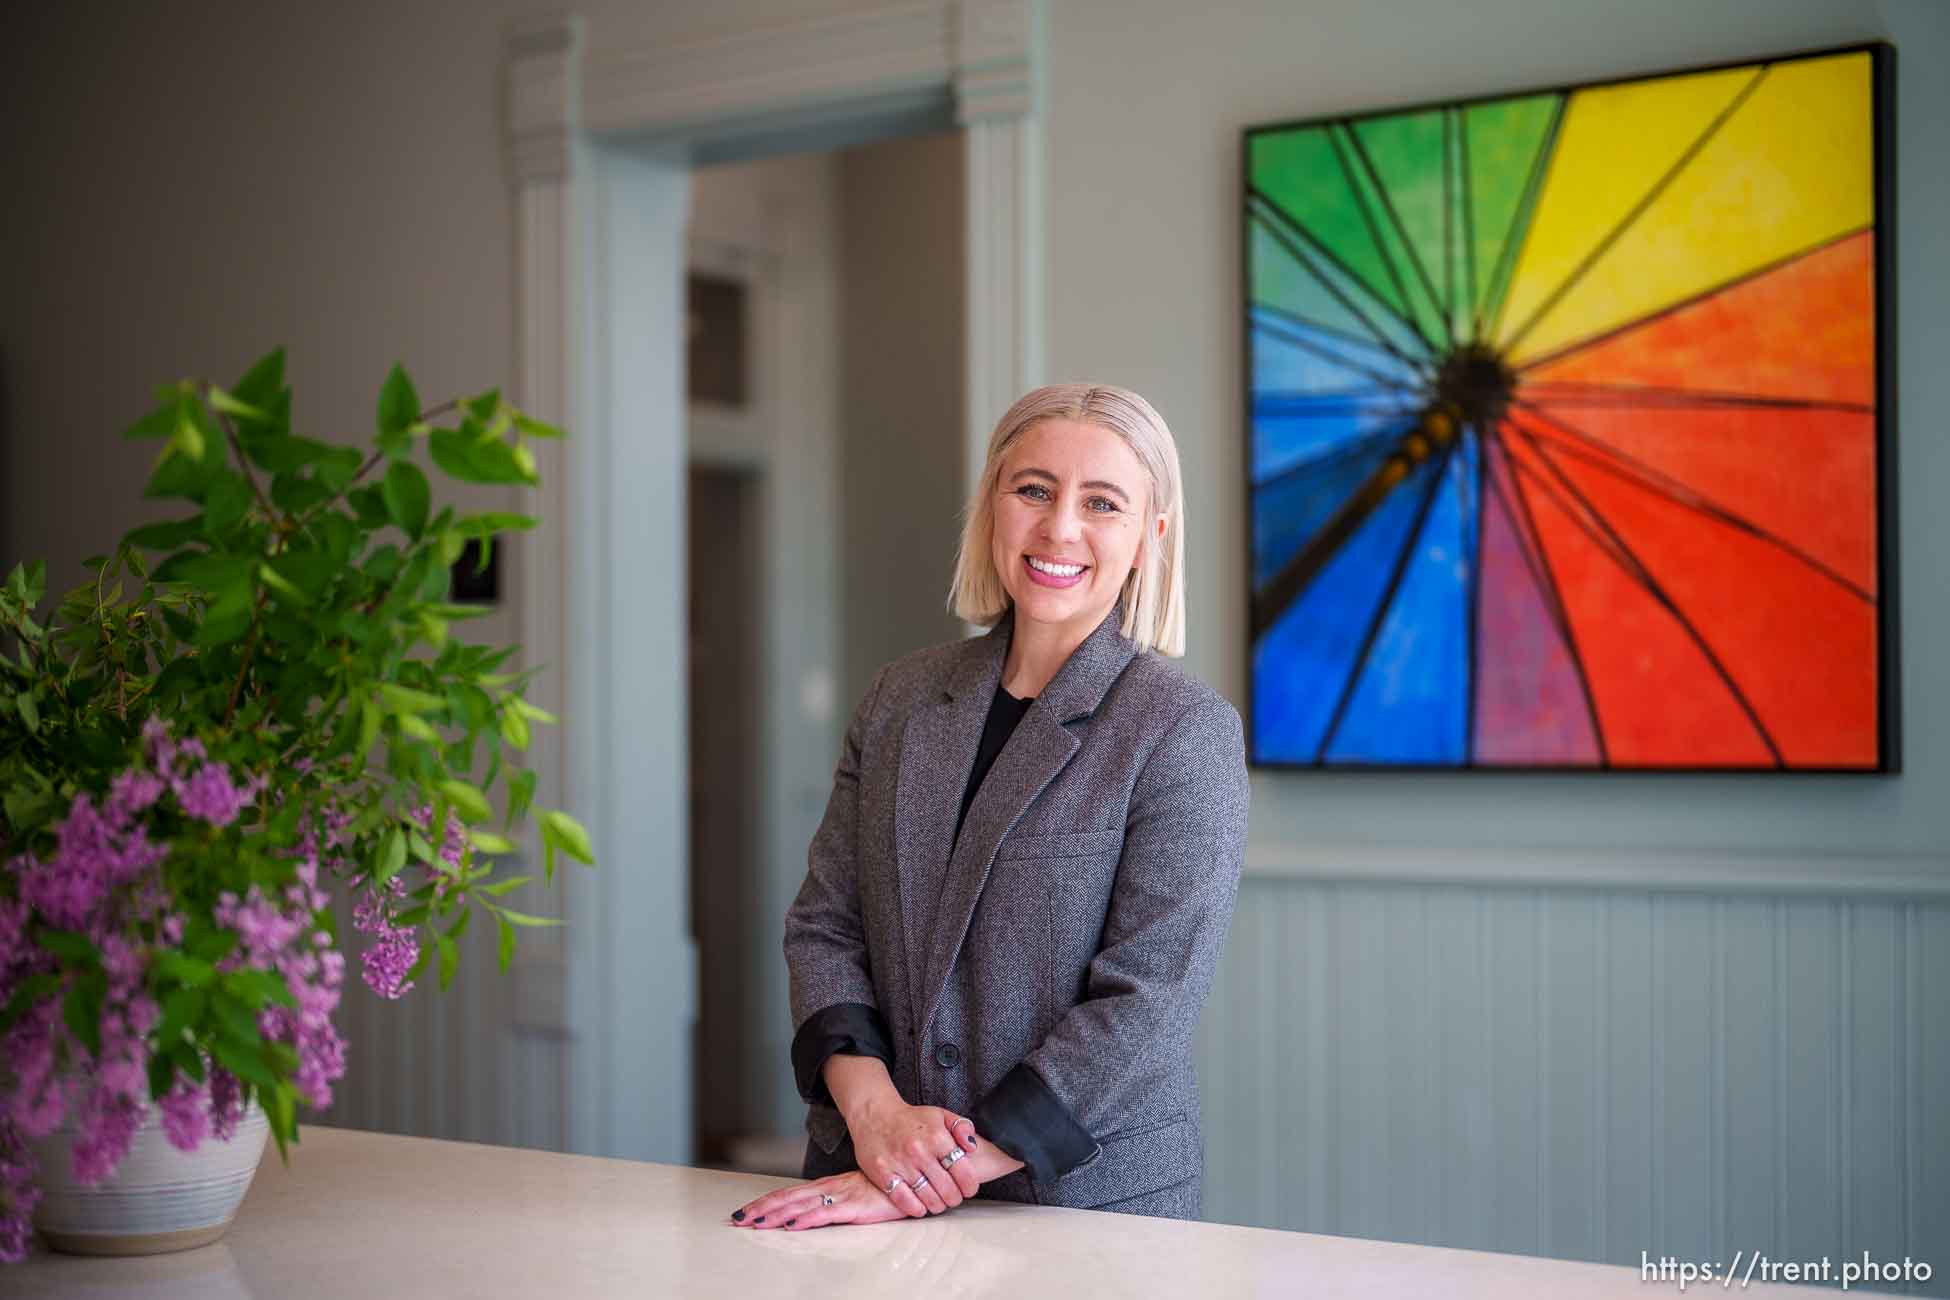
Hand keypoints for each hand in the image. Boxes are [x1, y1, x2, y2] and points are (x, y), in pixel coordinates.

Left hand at [729, 1170, 903, 1230]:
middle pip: (786, 1198)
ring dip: (775, 1214)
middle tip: (738, 1218)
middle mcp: (828, 1189)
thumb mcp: (852, 1195)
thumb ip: (832, 1203)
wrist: (911, 1180)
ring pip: (800, 1205)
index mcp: (825, 1187)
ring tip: (755, 1222)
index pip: (787, 1194)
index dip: (765, 1202)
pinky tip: (791, 1226)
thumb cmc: (883, 1190)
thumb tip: (809, 1214)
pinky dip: (805, 1220)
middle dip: (760, 1208)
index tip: (745, 1211)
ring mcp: (840, 1197)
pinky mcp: (854, 1208)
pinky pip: (825, 1214)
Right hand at [845, 1099, 982, 1215]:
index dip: (970, 1186)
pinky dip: (917, 1208)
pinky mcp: (883, 1174)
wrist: (874, 1114)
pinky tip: (921, 1206)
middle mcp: (919, 1151)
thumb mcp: (940, 1115)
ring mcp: (900, 1164)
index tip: (968, 1189)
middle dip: (955, 1198)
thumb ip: (962, 1128)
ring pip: (929, 1199)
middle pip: (948, 1189)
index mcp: (936, 1136)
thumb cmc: (910, 1119)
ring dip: (938, 1205)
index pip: (964, 1172)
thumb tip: (973, 1147)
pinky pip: (905, 1201)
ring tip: (939, 1202)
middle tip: (953, 1196)